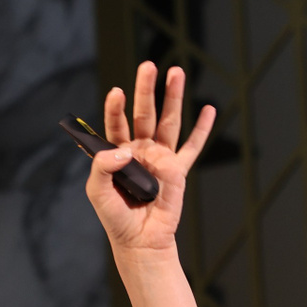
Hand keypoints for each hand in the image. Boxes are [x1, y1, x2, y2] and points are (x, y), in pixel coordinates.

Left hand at [86, 62, 214, 254]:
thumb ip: (101, 168)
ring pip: (169, 121)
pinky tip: (209, 109)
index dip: (116, 107)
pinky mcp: (178, 170)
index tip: (118, 92)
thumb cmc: (116, 217)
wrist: (140, 240)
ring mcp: (161, 158)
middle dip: (147, 89)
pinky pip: (193, 146)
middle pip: (144, 113)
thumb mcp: (97, 192)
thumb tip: (122, 151)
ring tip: (176, 71)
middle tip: (148, 66)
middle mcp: (140, 150)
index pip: (116, 123)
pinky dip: (202, 128)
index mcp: (118, 153)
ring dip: (173, 97)